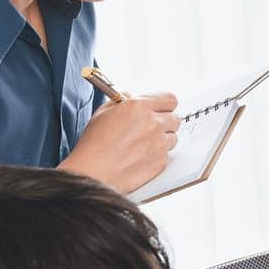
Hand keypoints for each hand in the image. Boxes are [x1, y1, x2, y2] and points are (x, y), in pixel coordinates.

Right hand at [59, 92, 179, 192]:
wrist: (93, 172)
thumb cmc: (94, 144)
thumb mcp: (103, 113)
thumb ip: (120, 101)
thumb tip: (130, 96)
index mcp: (139, 107)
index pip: (169, 99)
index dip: (164, 104)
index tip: (161, 108)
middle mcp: (153, 123)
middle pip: (175, 119)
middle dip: (164, 122)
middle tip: (150, 128)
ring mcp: (160, 143)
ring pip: (173, 137)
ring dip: (162, 139)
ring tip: (143, 145)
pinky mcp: (161, 162)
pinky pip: (167, 155)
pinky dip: (157, 155)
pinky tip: (141, 157)